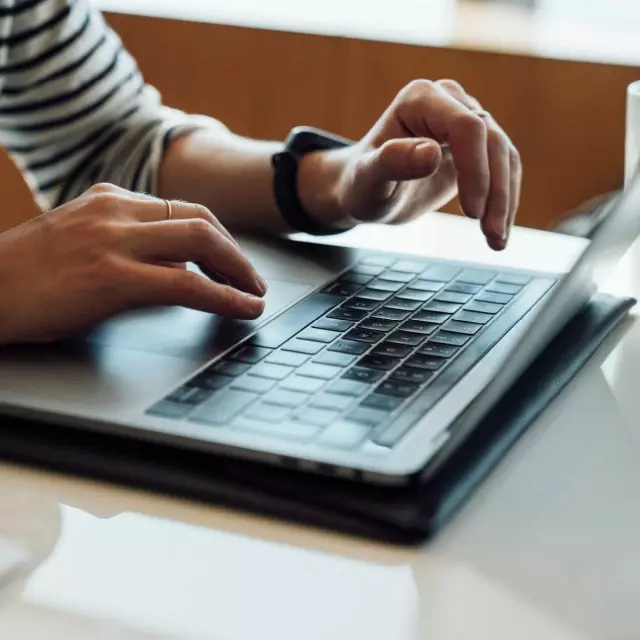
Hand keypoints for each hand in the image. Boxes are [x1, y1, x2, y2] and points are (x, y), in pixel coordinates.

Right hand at [0, 184, 266, 344]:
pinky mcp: (111, 277)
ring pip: (201, 243)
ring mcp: (113, 241)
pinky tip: (243, 308)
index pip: (183, 211)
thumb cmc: (26, 275)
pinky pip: (186, 285)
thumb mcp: (80, 241)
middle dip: (236, 253)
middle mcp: (115, 212)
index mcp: (110, 200)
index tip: (233, 260)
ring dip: (238, 271)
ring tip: (254, 294)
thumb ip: (126, 243)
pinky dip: (224, 297)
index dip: (218, 237)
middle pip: (201, 221)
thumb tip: (175, 266)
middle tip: (253, 280)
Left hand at [299, 79, 520, 250]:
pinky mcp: (477, 145)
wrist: (366, 191)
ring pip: (504, 155)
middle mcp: (448, 100)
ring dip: (505, 200)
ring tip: (496, 240)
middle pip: (491, 140)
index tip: (470, 213)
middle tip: (491, 235)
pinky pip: (503, 168)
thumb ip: (392, 161)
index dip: (475, 169)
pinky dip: (505, 201)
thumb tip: (432, 153)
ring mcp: (466, 120)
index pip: (466, 126)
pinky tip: (498, 232)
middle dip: (495, 191)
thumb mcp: (368, 178)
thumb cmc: (361, 183)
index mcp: (420, 99)